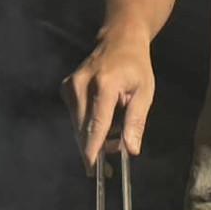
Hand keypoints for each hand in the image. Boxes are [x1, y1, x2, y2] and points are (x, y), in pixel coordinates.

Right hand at [61, 27, 154, 173]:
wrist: (118, 40)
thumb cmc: (135, 66)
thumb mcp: (144, 92)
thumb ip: (136, 121)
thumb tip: (131, 149)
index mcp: (104, 84)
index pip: (96, 124)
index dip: (93, 149)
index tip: (92, 170)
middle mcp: (82, 84)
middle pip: (83, 129)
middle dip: (96, 148)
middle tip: (112, 158)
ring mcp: (70, 85)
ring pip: (78, 126)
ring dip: (93, 137)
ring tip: (115, 135)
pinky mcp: (66, 88)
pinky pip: (75, 117)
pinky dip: (88, 125)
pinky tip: (105, 121)